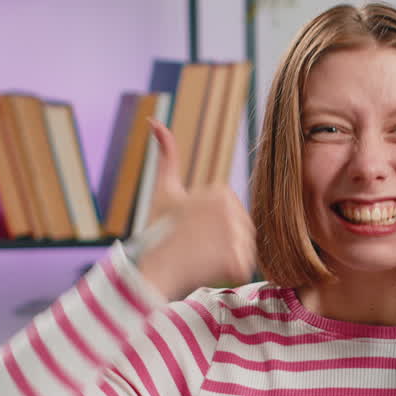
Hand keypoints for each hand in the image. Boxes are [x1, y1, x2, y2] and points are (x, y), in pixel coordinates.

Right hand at [132, 119, 256, 298]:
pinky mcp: (239, 262)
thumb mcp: (164, 190)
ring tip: (201, 258)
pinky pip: (243, 268)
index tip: (193, 231)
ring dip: (225, 258)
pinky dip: (227, 273)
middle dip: (222, 242)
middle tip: (196, 247)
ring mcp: (237, 237)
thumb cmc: (158, 230)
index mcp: (220, 191)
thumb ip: (166, 155)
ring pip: (244, 249)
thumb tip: (155, 122)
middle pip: (241, 230)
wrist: (152, 269)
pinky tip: (207, 269)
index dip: (214, 226)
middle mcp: (232, 210)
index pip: (232, 214)